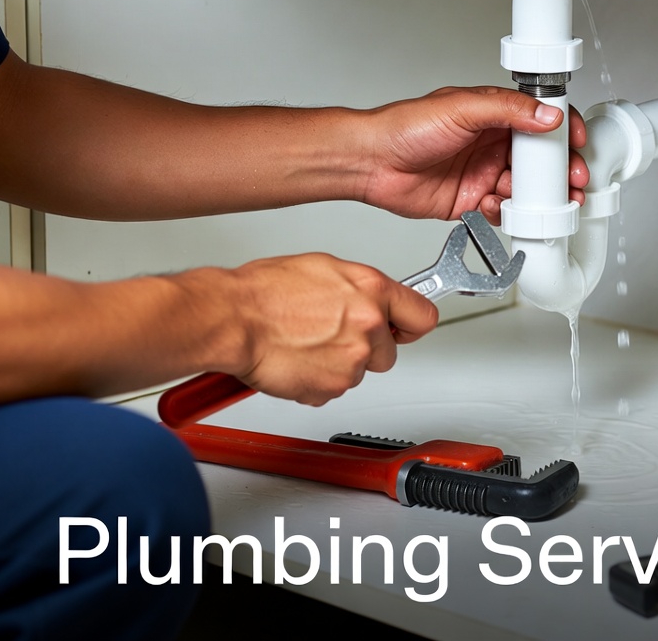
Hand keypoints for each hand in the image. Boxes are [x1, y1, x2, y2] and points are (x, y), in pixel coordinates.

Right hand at [215, 253, 437, 405]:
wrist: (235, 319)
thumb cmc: (267, 291)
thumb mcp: (326, 269)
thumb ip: (360, 288)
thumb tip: (372, 298)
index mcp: (372, 290)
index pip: (423, 316)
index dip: (412, 325)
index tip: (406, 328)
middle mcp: (369, 325)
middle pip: (390, 352)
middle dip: (368, 348)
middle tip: (334, 334)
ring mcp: (352, 359)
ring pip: (359, 371)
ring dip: (339, 363)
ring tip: (307, 342)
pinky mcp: (332, 386)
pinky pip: (334, 388)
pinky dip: (319, 380)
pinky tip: (299, 358)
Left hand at [359, 86, 588, 222]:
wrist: (371, 163)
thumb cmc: (405, 127)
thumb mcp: (461, 108)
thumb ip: (508, 110)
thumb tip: (547, 114)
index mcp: (494, 115)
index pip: (541, 120)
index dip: (563, 131)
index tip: (577, 143)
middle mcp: (492, 144)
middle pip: (541, 160)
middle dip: (559, 173)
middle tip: (571, 182)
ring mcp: (483, 174)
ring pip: (525, 189)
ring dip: (534, 196)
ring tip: (531, 198)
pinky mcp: (471, 202)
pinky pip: (501, 211)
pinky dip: (504, 213)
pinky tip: (493, 206)